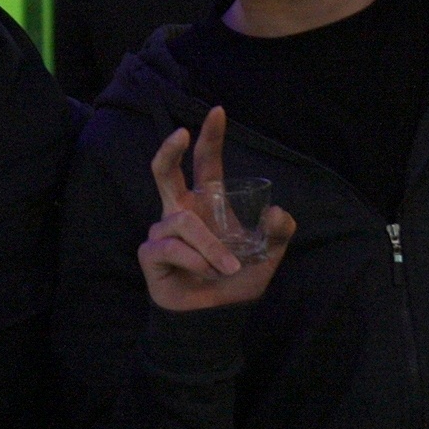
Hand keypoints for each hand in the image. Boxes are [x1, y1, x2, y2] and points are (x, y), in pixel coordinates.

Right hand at [141, 107, 295, 312]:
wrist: (215, 318)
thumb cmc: (235, 282)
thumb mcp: (267, 256)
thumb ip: (278, 233)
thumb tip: (277, 211)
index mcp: (208, 205)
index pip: (206, 164)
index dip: (211, 138)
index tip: (219, 111)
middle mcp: (181, 212)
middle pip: (164, 172)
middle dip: (169, 150)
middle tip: (181, 134)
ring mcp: (163, 232)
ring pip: (184, 222)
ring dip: (211, 247)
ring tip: (227, 268)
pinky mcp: (151, 253)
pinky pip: (173, 247)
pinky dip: (197, 261)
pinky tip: (207, 274)